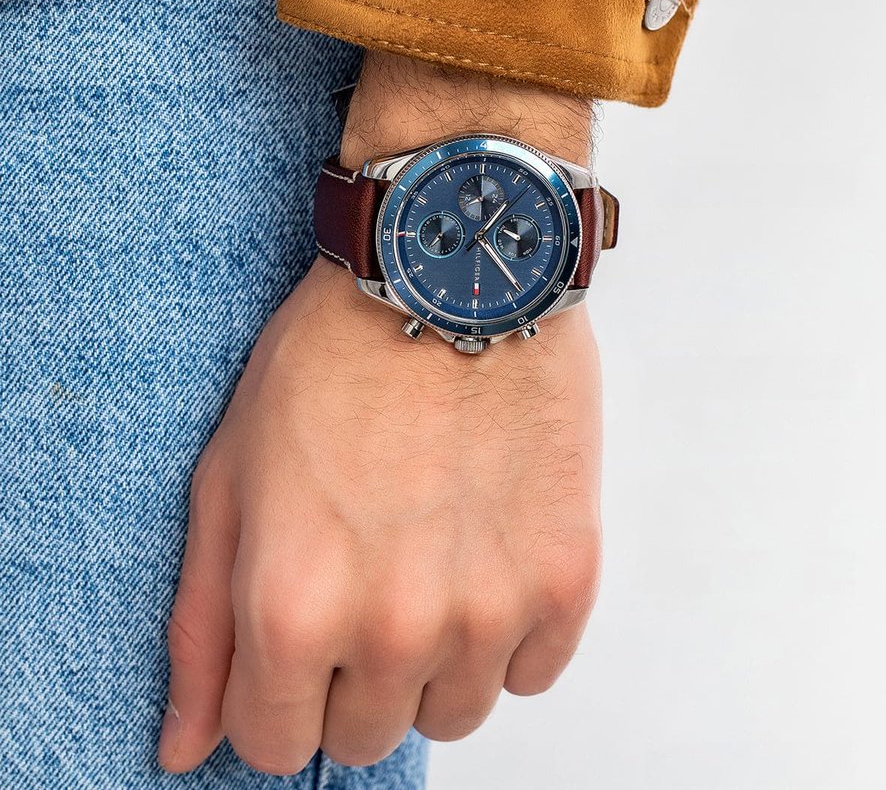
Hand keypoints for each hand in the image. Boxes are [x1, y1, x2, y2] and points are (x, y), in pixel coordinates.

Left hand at [157, 53, 602, 774]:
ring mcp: (491, 608)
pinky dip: (506, 631)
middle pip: (367, 736)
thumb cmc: (332, 359)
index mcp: (294, 609)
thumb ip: (202, 625)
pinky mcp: (566, 577)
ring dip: (434, 659)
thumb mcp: (231, 476)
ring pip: (454, 713)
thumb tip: (187, 746)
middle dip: (354, 674)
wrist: (452, 275)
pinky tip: (485, 553)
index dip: (281, 693)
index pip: (277, 744)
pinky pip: (532, 671)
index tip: (301, 641)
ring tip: (429, 561)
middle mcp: (396, 628)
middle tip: (367, 578)